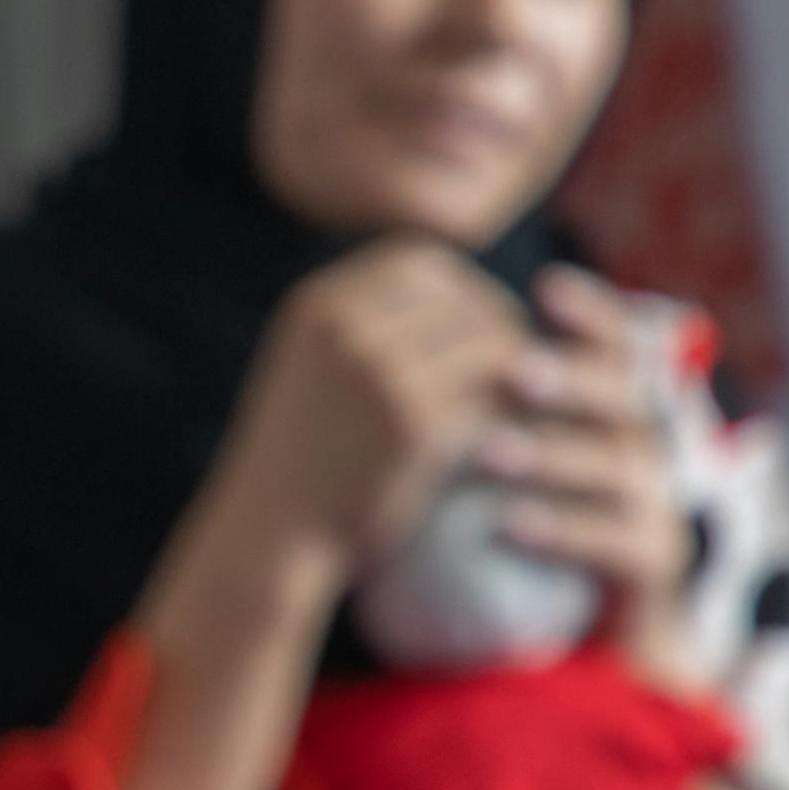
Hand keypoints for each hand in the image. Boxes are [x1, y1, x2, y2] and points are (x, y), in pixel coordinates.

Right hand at [212, 238, 535, 571]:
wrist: (272, 528)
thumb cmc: (303, 447)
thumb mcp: (313, 360)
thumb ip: (366, 318)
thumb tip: (468, 295)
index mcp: (319, 303)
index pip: (417, 262)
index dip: (461, 288)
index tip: (480, 322)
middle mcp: (347, 326)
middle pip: (461, 300)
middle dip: (496, 329)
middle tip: (516, 367)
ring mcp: (380, 371)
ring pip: (485, 345)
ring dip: (510, 371)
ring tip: (511, 402)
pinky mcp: (414, 424)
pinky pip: (488, 399)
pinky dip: (504, 414)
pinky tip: (500, 437)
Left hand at [483, 264, 701, 692]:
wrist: (594, 620)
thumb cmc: (543, 512)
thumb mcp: (525, 447)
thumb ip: (505, 394)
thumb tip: (437, 328)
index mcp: (622, 409)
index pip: (621, 348)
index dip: (594, 316)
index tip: (547, 289)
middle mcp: (652, 446)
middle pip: (627, 398)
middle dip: (573, 380)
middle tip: (514, 370)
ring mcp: (660, 503)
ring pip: (622, 467)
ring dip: (557, 454)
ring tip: (492, 452)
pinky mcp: (655, 562)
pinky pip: (621, 542)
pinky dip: (567, 530)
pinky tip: (511, 525)